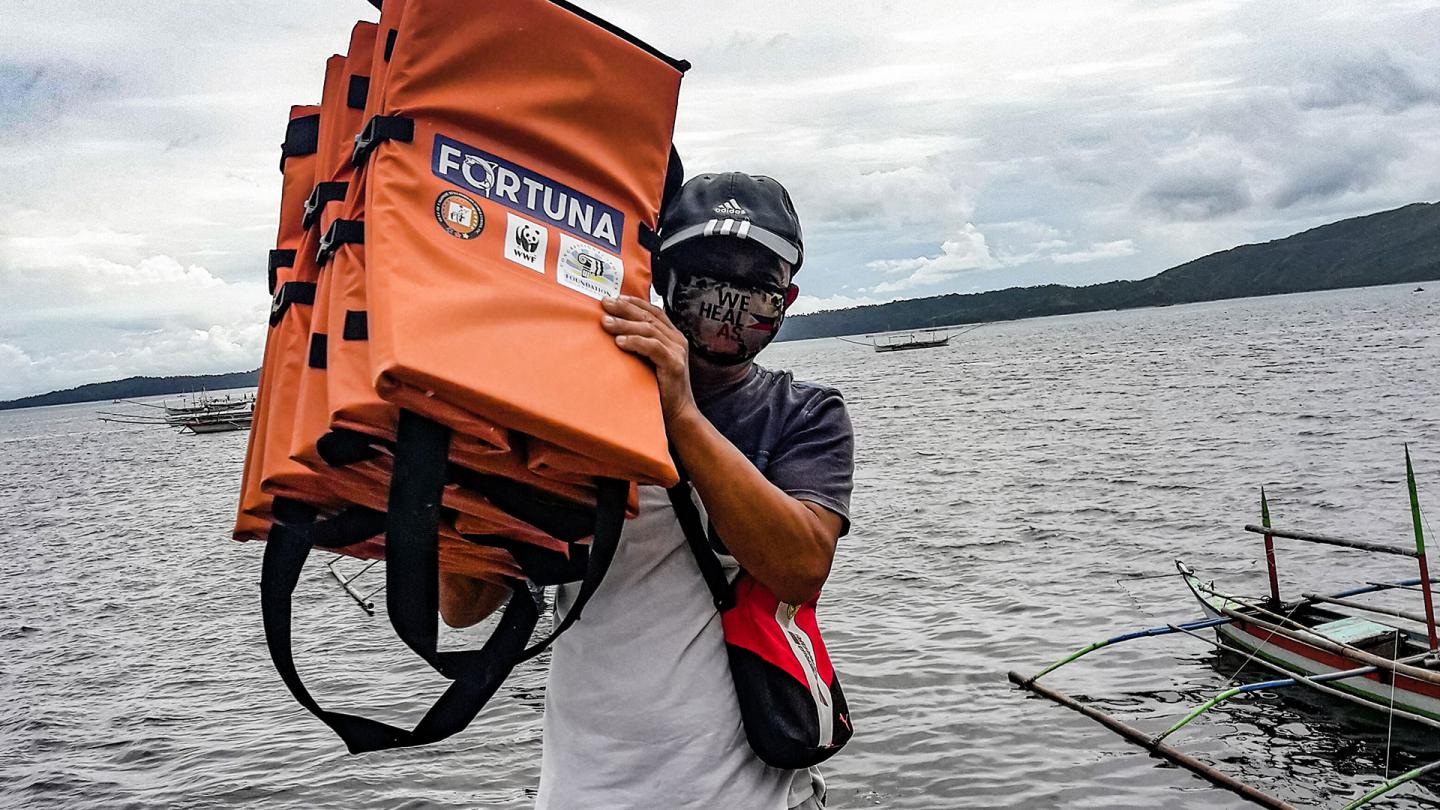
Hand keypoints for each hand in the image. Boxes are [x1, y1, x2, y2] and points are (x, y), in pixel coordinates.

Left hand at [600, 295, 696, 424]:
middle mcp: (677, 340)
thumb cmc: (659, 389)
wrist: (677, 413)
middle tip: (604, 305)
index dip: (634, 303)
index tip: (614, 297)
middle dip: (625, 309)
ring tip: (605, 323)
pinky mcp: (674, 364)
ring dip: (625, 324)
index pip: (653, 311)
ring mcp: (677, 351)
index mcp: (672, 336)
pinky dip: (635, 342)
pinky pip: (653, 347)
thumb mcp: (649, 362)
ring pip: (649, 329)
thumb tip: (613, 332)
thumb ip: (640, 346)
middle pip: (648, 317)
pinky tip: (619, 342)